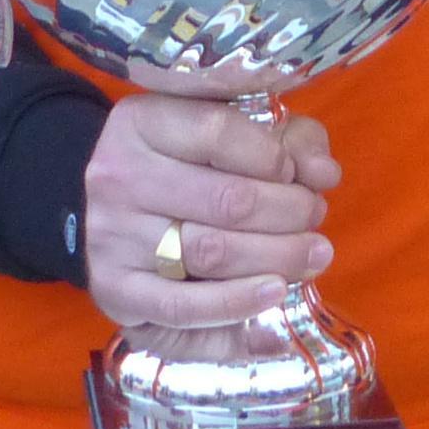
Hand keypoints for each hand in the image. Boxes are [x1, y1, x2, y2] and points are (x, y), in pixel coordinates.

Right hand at [82, 93, 335, 332]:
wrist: (104, 215)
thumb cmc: (183, 168)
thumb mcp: (230, 134)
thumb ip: (287, 140)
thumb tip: (324, 172)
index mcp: (142, 122)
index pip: (218, 132)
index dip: (274, 156)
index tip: (298, 173)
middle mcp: (118, 175)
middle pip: (227, 200)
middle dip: (290, 212)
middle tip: (316, 217)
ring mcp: (112, 236)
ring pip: (211, 252)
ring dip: (277, 258)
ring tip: (314, 255)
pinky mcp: (115, 290)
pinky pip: (182, 307)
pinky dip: (237, 304)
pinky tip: (275, 293)